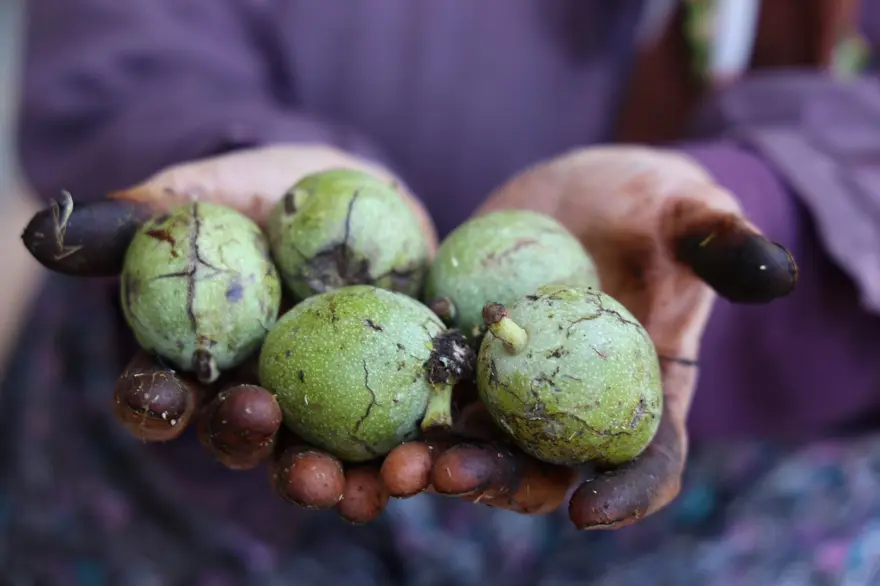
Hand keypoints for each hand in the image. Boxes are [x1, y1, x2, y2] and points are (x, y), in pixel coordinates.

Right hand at [22, 144, 437, 523]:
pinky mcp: (388, 398)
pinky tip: (425, 463)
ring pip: (321, 456)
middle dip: (258, 452)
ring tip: (367, 490)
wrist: (359, 196)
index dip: (153, 402)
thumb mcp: (211, 189)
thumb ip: (143, 216)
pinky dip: (411, 455)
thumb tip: (46, 232)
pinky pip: (397, 436)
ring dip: (340, 480)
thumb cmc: (270, 191)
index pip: (159, 391)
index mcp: (199, 359)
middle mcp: (256, 395)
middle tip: (279, 449)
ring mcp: (323, 404)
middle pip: (244, 440)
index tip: (164, 397)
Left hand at [379, 146, 797, 528]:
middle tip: (451, 476)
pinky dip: (401, 405)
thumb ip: (718, 242)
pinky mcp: (464, 355)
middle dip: (497, 482)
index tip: (590, 509)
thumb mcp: (684, 210)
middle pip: (541, 464)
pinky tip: (362, 402)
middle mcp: (573, 406)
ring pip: (476, 440)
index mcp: (641, 393)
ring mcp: (513, 386)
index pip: (646, 458)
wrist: (579, 193)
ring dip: (434, 459)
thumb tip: (772, 271)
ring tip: (394, 460)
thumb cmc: (648, 206)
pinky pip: (430, 388)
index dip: (624, 492)